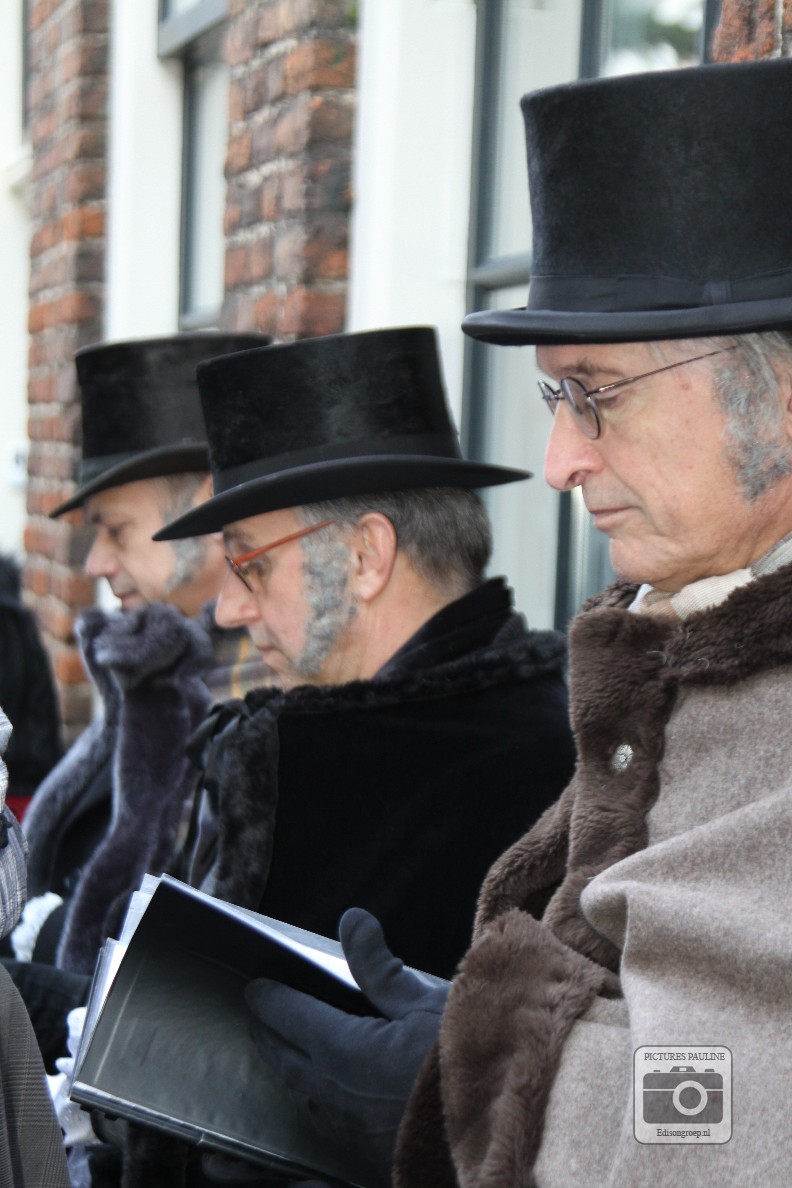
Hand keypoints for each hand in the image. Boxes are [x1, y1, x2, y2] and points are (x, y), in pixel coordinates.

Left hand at [246, 908, 448, 1185]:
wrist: (495, 1129)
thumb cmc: (464, 1059)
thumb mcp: (424, 1002)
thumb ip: (379, 966)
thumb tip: (351, 921)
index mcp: (343, 1049)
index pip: (290, 1017)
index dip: (269, 998)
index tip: (256, 986)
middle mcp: (335, 1091)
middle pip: (285, 1058)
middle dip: (268, 1032)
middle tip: (258, 1015)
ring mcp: (349, 1127)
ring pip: (302, 1092)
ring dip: (288, 1066)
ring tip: (284, 1051)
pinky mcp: (366, 1151)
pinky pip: (326, 1118)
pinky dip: (314, 1096)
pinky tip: (325, 1094)